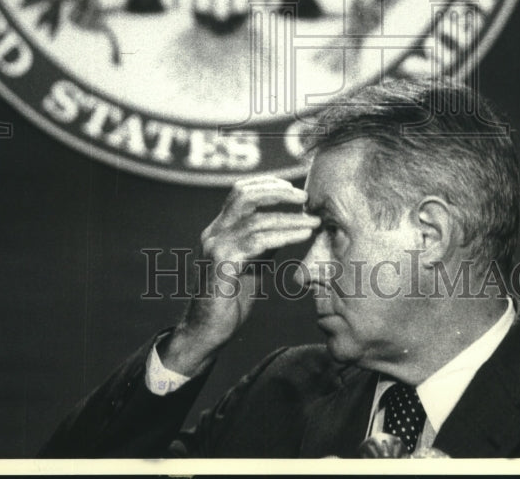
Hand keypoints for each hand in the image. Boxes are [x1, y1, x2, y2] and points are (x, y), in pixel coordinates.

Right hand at [159, 175, 319, 376]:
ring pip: (256, 219)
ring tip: (313, 222)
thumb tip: (286, 226)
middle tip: (304, 196)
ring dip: (289, 218)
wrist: (206, 333)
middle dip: (277, 191)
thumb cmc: (230, 301)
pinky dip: (284, 235)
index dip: (267, 185)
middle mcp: (214, 232)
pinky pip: (257, 242)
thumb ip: (263, 244)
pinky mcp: (221, 264)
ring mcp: (215, 246)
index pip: (241, 192)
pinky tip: (302, 236)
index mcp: (219, 229)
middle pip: (244, 194)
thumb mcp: (251, 265)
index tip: (294, 190)